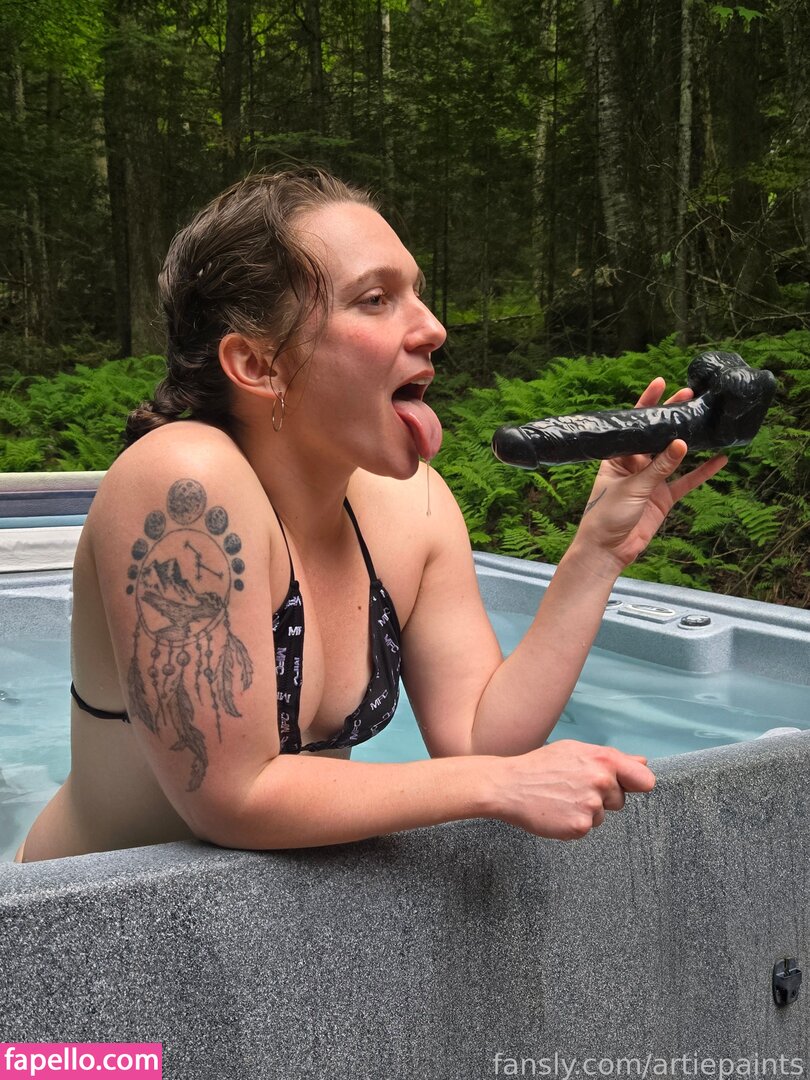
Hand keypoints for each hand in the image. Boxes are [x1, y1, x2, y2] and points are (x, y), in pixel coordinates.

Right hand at [490, 739, 654, 839]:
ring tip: (561, 798)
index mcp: (603, 759)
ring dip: (586, 810)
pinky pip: (587, 828)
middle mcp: (601, 781)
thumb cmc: (541, 766)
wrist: (509, 785)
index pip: (644, 780)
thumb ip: (612, 758)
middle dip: (603, 797)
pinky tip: (557, 811)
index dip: (635, 784)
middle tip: (574, 788)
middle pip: (620, 800)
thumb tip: (642, 763)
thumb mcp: (575, 750)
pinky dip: (573, 823)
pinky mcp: (579, 827)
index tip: (626, 786)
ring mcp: (592, 806)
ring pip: (602, 815)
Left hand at [572, 378, 726, 571]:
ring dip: (689, 441)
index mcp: (617, 457)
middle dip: (671, 417)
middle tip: (689, 396)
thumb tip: (681, 444)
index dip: (646, 405)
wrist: (607, 551)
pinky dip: (702, 472)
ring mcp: (650, 481)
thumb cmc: (605, 517)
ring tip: (705, 420)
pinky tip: (719, 460)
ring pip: (674, 457)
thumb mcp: (632, 488)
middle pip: (656, 437)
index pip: (633, 426)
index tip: (660, 384)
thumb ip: (659, 467)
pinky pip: (686, 482)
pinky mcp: (663, 498)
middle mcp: (634, 466)